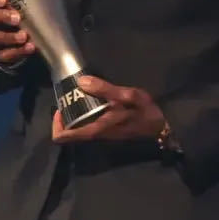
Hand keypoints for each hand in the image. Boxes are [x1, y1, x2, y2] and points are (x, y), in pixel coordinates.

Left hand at [52, 76, 166, 143]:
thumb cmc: (145, 111)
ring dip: (74, 116)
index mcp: (97, 129)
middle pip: (69, 134)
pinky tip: (91, 100)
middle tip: (68, 97)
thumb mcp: (128, 96)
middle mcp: (96, 135)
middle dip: (64, 117)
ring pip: (78, 130)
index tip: (59, 108)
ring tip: (78, 96)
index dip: (56, 125)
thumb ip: (105, 89)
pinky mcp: (108, 131)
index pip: (65, 137)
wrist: (162, 126)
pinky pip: (88, 126)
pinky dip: (84, 115)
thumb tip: (81, 82)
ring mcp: (102, 135)